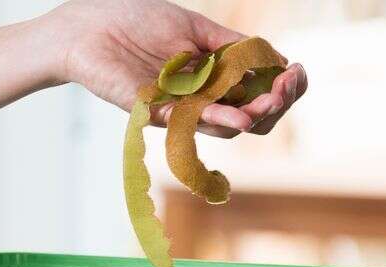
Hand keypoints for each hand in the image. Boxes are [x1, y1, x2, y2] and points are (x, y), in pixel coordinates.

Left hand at [47, 0, 306, 137]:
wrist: (88, 25)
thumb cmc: (134, 21)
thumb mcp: (194, 27)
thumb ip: (231, 44)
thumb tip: (275, 59)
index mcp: (212, 78)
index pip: (258, 95)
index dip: (284, 88)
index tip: (297, 71)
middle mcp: (198, 99)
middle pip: (250, 118)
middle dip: (276, 104)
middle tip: (287, 85)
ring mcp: (176, 108)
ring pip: (225, 126)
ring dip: (253, 115)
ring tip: (269, 102)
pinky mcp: (151, 112)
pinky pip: (188, 123)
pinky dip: (215, 118)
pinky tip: (237, 115)